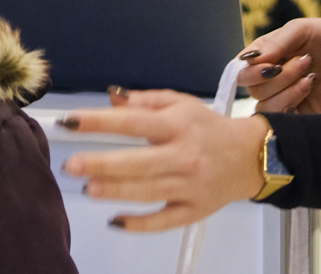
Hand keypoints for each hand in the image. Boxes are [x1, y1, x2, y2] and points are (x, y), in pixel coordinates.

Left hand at [59, 92, 270, 230]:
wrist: (251, 157)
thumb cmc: (207, 127)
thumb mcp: (180, 104)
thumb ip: (144, 100)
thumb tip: (110, 96)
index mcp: (178, 125)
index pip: (133, 122)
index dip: (98, 122)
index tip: (69, 122)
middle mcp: (184, 156)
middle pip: (138, 162)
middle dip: (102, 164)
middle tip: (71, 165)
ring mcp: (189, 187)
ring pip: (148, 192)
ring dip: (115, 192)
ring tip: (88, 188)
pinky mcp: (194, 211)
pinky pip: (164, 221)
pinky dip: (139, 224)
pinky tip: (115, 222)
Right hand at [236, 17, 320, 113]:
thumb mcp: (302, 30)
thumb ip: (276, 43)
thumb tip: (252, 60)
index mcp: (266, 55)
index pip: (241, 69)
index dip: (252, 70)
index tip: (272, 63)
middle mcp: (271, 77)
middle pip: (253, 89)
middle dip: (278, 77)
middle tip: (305, 62)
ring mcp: (286, 96)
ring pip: (265, 106)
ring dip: (287, 91)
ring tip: (311, 77)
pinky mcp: (301, 113)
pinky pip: (283, 120)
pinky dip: (292, 107)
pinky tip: (310, 89)